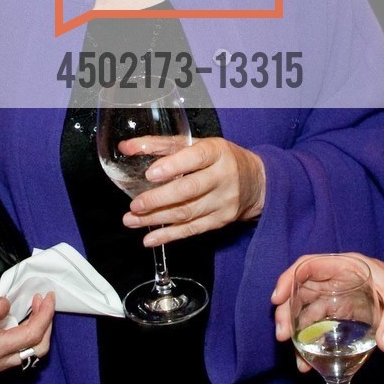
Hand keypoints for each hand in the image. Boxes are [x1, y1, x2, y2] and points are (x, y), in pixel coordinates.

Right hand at [0, 287, 55, 375]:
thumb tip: (9, 306)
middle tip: (43, 300)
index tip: (48, 296)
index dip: (45, 315)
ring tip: (36, 307)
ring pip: (29, 355)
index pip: (30, 336)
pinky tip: (25, 318)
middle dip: (46, 324)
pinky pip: (18, 355)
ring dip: (39, 332)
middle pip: (36, 350)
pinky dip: (28, 337)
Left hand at [120, 137, 265, 246]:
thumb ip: (162, 145)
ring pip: (187, 213)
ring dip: (156, 219)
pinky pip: (192, 230)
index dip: (172, 166)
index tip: (150, 174)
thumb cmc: (220, 159)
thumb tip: (126, 147)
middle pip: (189, 190)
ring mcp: (223, 201)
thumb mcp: (198, 145)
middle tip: (134, 205)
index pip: (195, 158)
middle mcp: (223, 177)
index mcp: (217, 152)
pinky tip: (150, 238)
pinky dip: (169, 236)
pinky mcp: (220, 221)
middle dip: (158, 200)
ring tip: (131, 220)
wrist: (257, 183)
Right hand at [271, 253, 383, 369]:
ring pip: (305, 310)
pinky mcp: (339, 312)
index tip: (277, 298)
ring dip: (296, 332)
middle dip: (287, 312)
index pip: (308, 265)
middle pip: (300, 291)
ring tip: (297, 359)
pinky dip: (310, 341)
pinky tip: (309, 360)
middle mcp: (334, 279)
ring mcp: (335, 296)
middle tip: (283, 336)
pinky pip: (318, 324)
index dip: (289, 279)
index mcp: (345, 266)